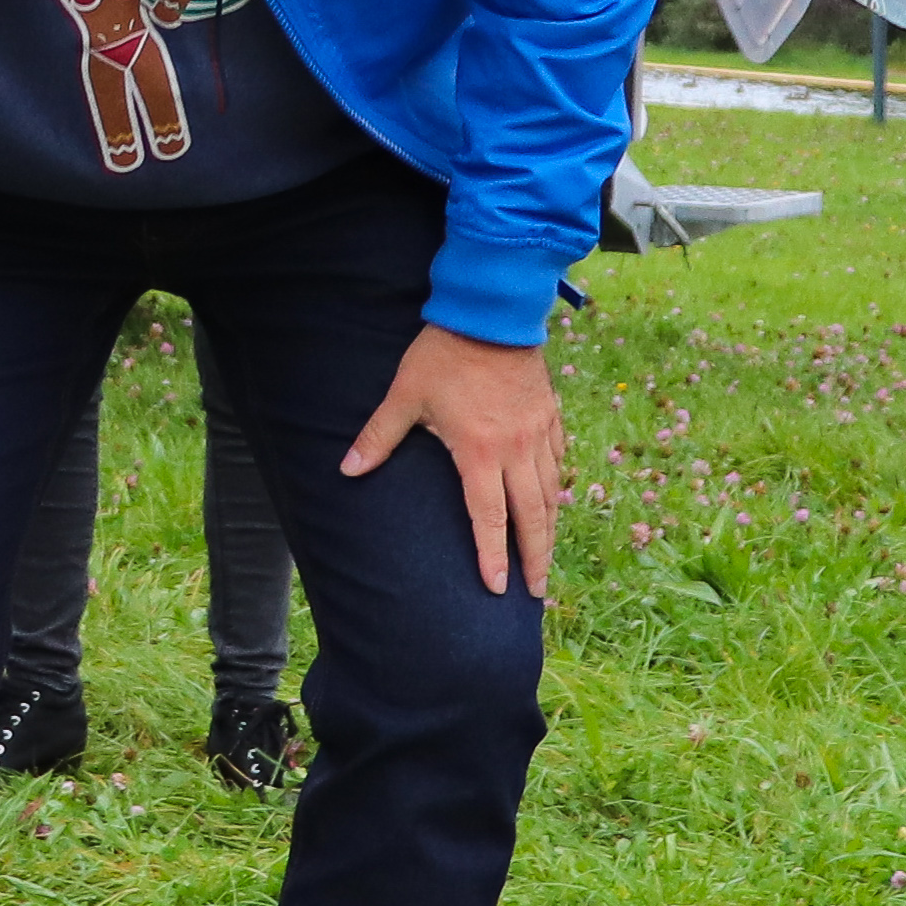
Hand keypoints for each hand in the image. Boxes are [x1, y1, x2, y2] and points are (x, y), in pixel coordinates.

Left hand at [341, 327, 564, 598]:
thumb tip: (347, 471)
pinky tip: (553, 504)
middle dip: (534, 558)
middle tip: (536, 592)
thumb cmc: (443, 356)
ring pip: (551, 494)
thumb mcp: (405, 396)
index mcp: (480, 452)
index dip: (493, 556)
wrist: (491, 313)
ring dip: (549, 531)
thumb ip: (378, 437)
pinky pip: (558, 462)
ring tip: (547, 560)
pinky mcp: (549, 416)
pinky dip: (557, 489)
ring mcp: (538, 434)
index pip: (489, 518)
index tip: (496, 588)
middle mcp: (517, 450)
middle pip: (532, 516)